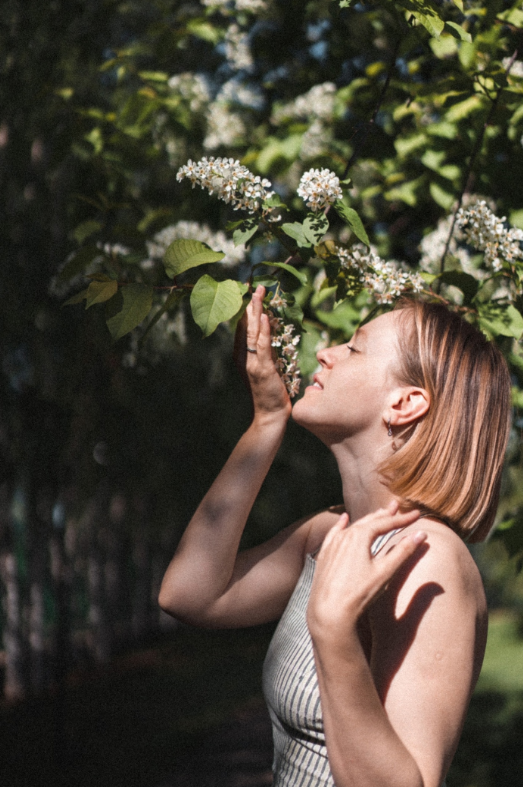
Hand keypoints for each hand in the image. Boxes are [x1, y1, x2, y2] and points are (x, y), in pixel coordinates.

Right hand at [234, 285, 291, 424]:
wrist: (270, 414)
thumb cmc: (271, 392)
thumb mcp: (268, 368)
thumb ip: (267, 352)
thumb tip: (273, 336)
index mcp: (244, 355)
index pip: (245, 328)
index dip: (249, 311)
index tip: (253, 294)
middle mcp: (244, 356)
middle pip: (247, 325)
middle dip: (251, 305)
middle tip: (255, 286)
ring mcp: (252, 362)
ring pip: (253, 332)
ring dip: (257, 312)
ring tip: (258, 294)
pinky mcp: (262, 368)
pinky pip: (263, 345)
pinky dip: (265, 330)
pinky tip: (266, 317)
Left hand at [307, 502, 426, 640]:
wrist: (329, 610)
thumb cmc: (359, 593)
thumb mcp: (385, 572)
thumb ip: (403, 551)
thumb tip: (421, 534)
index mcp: (360, 536)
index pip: (386, 523)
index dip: (403, 519)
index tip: (417, 514)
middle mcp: (345, 535)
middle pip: (369, 521)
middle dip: (385, 514)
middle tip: (396, 505)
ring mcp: (333, 544)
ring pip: (354, 526)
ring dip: (368, 519)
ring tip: (378, 513)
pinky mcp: (325, 554)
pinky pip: (335, 533)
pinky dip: (342, 524)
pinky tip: (344, 519)